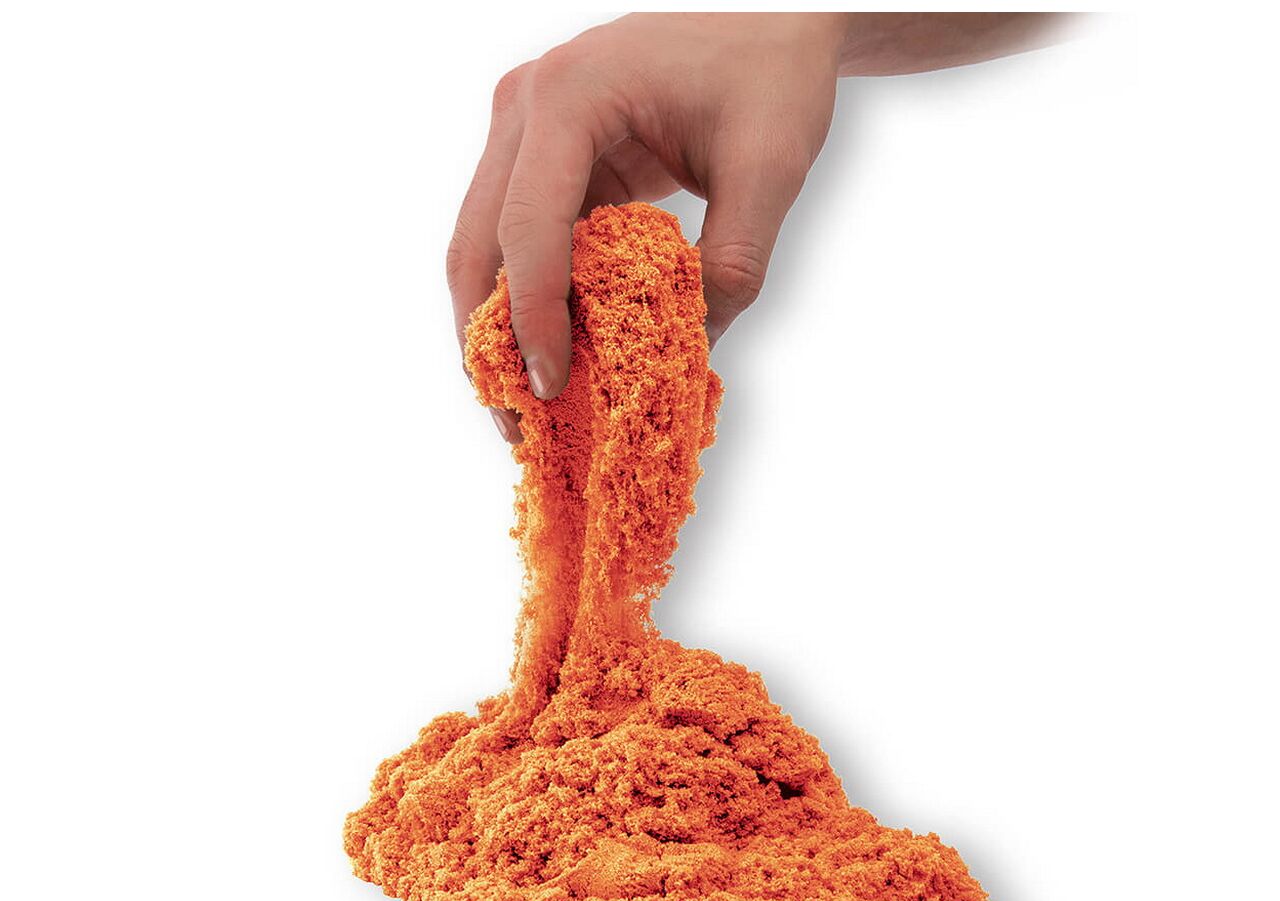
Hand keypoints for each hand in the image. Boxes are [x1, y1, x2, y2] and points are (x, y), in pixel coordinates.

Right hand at [447, 13, 844, 441]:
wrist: (772, 19)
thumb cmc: (771, 74)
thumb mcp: (769, 170)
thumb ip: (733, 264)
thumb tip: (687, 358)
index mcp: (570, 96)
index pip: (529, 224)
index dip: (534, 316)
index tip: (554, 388)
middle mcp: (526, 107)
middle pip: (478, 241)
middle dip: (492, 338)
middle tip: (517, 424)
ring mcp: (523, 130)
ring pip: (482, 247)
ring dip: (498, 327)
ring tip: (523, 407)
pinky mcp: (540, 157)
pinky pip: (517, 240)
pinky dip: (527, 302)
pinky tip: (550, 355)